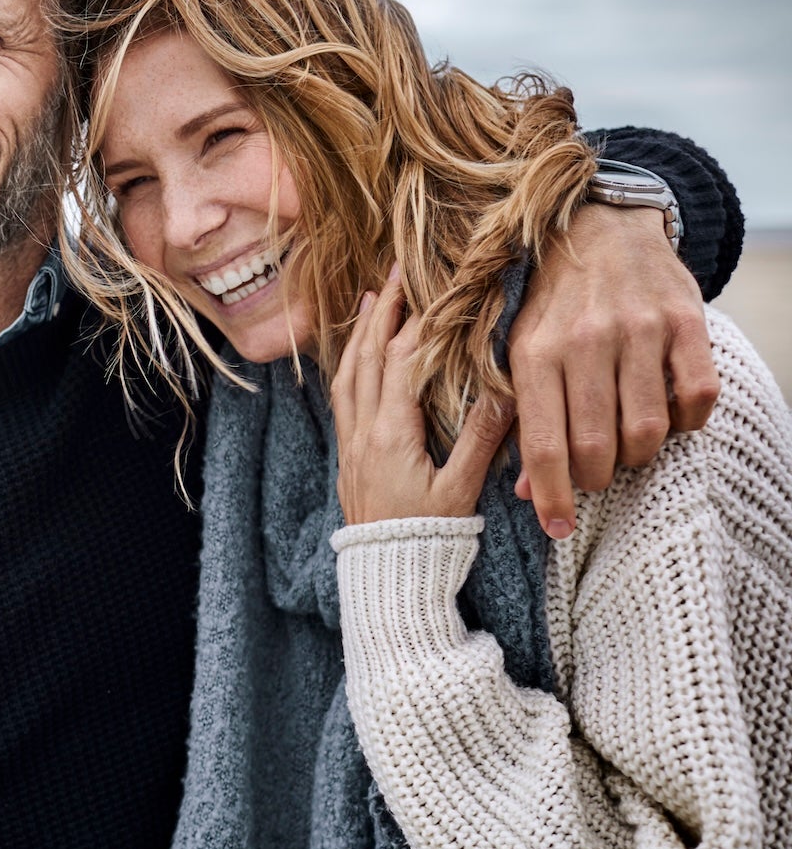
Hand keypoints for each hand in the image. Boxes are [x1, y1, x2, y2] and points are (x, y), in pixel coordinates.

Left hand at [334, 268, 517, 525]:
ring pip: (348, 375)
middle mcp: (363, 433)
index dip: (417, 323)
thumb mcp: (461, 490)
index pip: (402, 363)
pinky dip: (351, 365)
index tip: (429, 288)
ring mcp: (351, 443)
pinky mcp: (347, 456)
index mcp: (391, 435)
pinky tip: (359, 356)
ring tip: (369, 300)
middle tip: (392, 273)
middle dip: (380, 313)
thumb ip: (482, 441)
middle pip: (367, 358)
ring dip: (360, 334)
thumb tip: (505, 393)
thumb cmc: (429, 537)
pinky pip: (343, 397)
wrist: (387, 575)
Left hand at [507, 202, 718, 537]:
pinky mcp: (687, 323)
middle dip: (595, 481)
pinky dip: (686, 423)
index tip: (557, 530)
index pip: (544, 444)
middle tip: (593, 479)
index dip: (552, 497)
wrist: (599, 225)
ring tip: (624, 448)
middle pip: (599, 447)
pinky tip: (666, 416)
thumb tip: (528, 491)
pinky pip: (697, 399)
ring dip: (638, 456)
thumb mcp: (517, 351)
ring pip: (649, 430)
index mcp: (535, 352)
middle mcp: (587, 341)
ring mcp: (641, 331)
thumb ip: (518, 418)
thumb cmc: (549, 302)